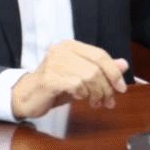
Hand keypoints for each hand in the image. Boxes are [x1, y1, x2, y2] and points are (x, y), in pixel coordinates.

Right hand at [11, 40, 128, 119]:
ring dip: (97, 94)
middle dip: (107, 87)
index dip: (114, 72)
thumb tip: (123, 64)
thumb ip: (101, 70)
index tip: (121, 88)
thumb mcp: (81, 76)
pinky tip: (79, 98)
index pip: (100, 55)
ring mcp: (55, 63)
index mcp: (71, 46)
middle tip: (109, 101)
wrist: (26, 96)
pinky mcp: (49, 78)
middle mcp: (62, 50)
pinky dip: (82, 94)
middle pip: (97, 67)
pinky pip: (76, 86)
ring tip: (96, 103)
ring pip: (89, 77)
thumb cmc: (54, 86)